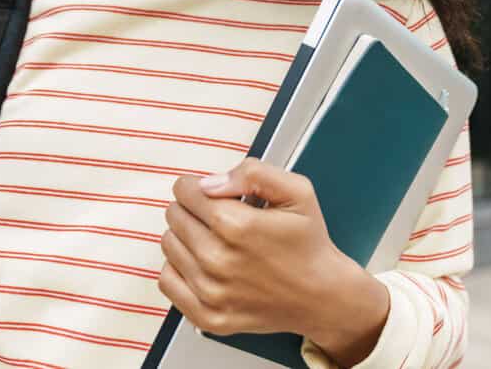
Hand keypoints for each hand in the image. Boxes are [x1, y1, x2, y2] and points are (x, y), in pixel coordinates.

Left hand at [159, 158, 388, 365]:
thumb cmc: (307, 243)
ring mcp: (211, 292)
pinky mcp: (207, 316)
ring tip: (213, 239)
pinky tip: (202, 263)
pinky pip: (168, 282)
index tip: (213, 193)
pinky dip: (179, 269)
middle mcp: (218, 260)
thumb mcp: (296, 191)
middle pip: (174, 216)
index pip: (185, 191)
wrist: (322, 296)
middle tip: (218, 216)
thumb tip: (210, 182)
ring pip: (169, 245)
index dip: (198, 186)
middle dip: (192, 209)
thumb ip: (254, 173)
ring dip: (185, 237)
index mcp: (236, 225)